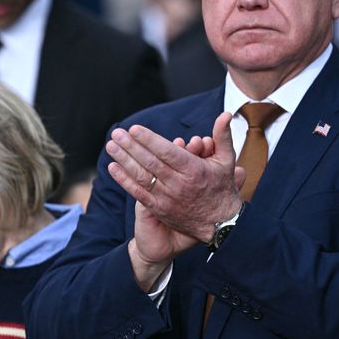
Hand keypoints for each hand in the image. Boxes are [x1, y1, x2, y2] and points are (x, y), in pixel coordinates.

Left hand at [108, 112, 243, 243]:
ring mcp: (167, 198)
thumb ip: (223, 137)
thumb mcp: (227, 162)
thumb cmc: (222, 189)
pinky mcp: (159, 209)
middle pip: (150, 162)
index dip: (149, 140)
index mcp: (194, 170)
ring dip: (124, 160)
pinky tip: (112, 168)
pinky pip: (138, 193)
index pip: (167, 152)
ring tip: (111, 146)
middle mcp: (178, 184)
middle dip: (131, 146)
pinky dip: (124, 180)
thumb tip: (226, 114)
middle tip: (117, 133)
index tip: (134, 129)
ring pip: (142, 176)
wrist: (220, 224)